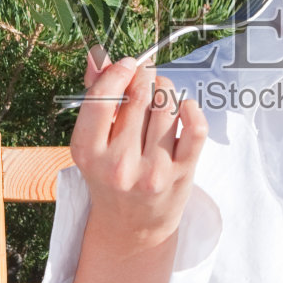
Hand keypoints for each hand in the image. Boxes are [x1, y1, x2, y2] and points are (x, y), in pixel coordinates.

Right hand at [69, 44, 207, 247]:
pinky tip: (182, 108)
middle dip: (144, 77)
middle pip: (138, 96)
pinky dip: (191, 108)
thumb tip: (98, 56)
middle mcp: (118, 164)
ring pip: (166, 105)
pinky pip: (194, 127)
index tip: (127, 64)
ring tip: (161, 93)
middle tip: (146, 77)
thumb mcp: (93, 142)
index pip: (102, 98)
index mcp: (88, 152)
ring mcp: (152, 171)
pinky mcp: (181, 175)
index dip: (118, 72)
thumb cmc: (110, 175)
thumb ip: (96, 96)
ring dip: (166, 89)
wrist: (132, 226)